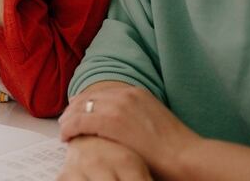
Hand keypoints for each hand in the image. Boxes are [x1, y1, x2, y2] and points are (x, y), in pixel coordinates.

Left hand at [61, 84, 201, 179]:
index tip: (76, 111)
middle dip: (73, 109)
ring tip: (63, 131)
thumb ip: (134, 117)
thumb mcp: (152, 121)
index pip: (101, 93)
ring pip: (81, 108)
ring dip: (69, 119)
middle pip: (88, 97)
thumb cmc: (174, 147)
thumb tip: (122, 125)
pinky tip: (66, 137)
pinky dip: (70, 128)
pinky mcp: (112, 121)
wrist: (186, 156)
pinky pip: (80, 121)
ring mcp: (118, 105)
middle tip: (64, 121)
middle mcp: (126, 94)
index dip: (85, 102)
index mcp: (136, 92)